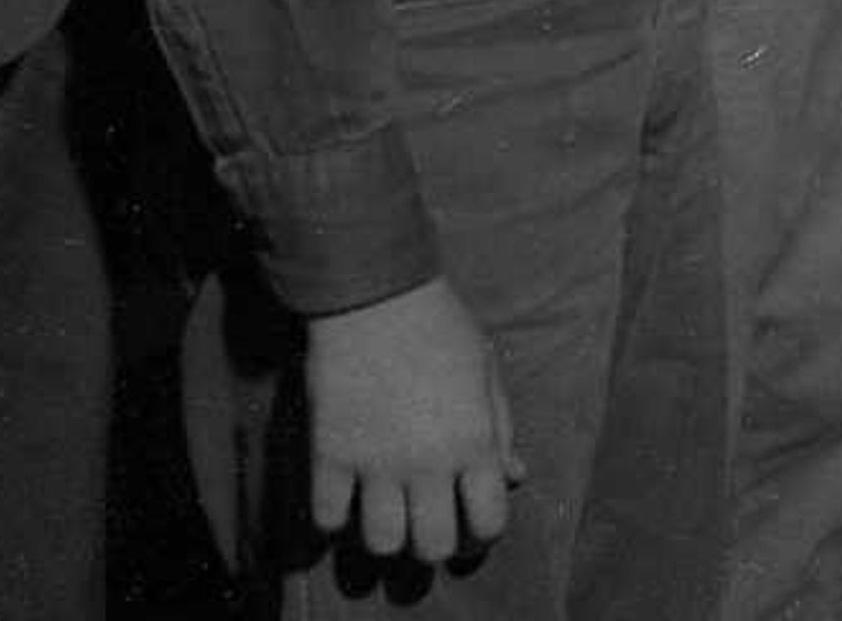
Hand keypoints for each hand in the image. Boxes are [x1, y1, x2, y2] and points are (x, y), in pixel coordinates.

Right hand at [302, 275, 517, 565]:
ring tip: (388, 514)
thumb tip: (514, 476)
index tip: (473, 524)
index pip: (488, 524)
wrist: (376, 294)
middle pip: (431, 548)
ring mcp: (375, 461)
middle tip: (429, 524)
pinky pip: (327, 517)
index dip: (483, 535)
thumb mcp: (486, 371)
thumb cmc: (440, 327)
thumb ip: (500, 430)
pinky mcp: (329, 453)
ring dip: (386, 537)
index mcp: (474, 440)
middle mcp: (427, 461)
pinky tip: (346, 498)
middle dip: (434, 545)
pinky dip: (335, 518)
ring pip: (380, 543)